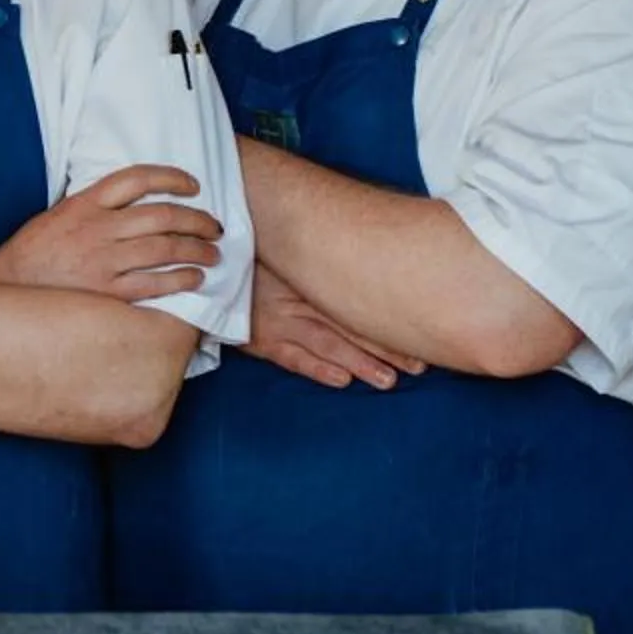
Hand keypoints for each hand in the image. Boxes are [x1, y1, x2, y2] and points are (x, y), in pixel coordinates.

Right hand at [0, 164, 220, 302]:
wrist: (2, 293)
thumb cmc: (30, 257)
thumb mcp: (55, 217)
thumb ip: (89, 208)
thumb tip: (128, 204)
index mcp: (83, 204)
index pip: (135, 178)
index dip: (171, 177)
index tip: (193, 185)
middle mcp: (95, 228)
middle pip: (160, 214)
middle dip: (196, 219)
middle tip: (214, 226)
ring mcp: (102, 261)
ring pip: (163, 248)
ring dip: (196, 249)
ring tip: (212, 253)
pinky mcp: (106, 293)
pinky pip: (154, 283)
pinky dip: (180, 279)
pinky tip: (195, 280)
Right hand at [239, 270, 423, 389]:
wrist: (211, 268)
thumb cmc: (257, 256)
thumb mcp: (291, 252)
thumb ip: (322, 259)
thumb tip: (373, 260)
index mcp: (312, 276)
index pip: (358, 301)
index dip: (389, 320)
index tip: (420, 331)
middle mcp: (300, 298)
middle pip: (350, 325)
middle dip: (386, 348)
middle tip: (418, 366)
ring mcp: (279, 320)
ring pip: (327, 344)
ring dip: (359, 363)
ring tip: (388, 381)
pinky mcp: (260, 339)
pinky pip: (292, 357)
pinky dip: (317, 369)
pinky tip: (341, 380)